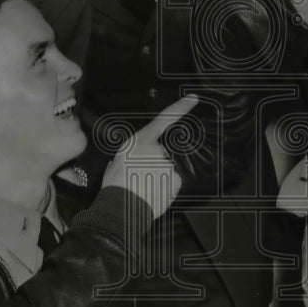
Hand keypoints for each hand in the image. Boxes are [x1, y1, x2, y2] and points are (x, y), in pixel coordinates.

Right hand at [101, 95, 197, 218]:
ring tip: (142, 188)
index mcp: (140, 141)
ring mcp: (169, 164)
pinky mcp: (176, 179)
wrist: (122, 208)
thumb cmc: (115, 185)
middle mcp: (157, 149)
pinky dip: (164, 189)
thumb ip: (128, 157)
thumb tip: (130, 162)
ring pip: (166, 170)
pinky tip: (152, 194)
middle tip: (138, 178)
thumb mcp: (115, 163)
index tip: (193, 98)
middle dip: (153, 164)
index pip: (164, 119)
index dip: (180, 107)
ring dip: (157, 178)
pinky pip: (170, 183)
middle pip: (161, 154)